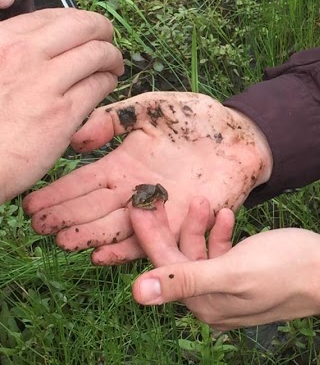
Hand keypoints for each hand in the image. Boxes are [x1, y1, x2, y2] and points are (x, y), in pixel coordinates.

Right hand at [0, 8, 122, 201]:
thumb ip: (10, 51)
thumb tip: (39, 43)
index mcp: (3, 40)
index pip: (52, 15)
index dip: (75, 20)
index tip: (81, 30)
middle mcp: (24, 54)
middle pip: (83, 25)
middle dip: (102, 30)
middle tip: (106, 40)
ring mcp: (45, 82)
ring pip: (98, 53)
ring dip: (111, 56)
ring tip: (111, 65)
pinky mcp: (63, 113)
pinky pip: (99, 85)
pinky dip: (108, 81)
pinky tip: (105, 85)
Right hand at [23, 93, 273, 264]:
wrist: (242, 134)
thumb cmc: (196, 118)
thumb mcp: (150, 109)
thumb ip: (113, 118)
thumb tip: (77, 140)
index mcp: (124, 165)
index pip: (84, 182)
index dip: (59, 194)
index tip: (32, 204)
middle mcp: (136, 191)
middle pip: (94, 209)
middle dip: (65, 218)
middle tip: (39, 227)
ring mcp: (159, 210)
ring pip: (116, 228)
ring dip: (90, 236)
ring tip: (64, 240)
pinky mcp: (183, 223)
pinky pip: (152, 241)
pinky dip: (127, 250)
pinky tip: (104, 255)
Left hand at [129, 197, 319, 330]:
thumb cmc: (287, 268)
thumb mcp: (233, 270)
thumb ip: (185, 280)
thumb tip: (135, 295)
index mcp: (204, 304)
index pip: (163, 267)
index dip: (149, 236)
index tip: (135, 206)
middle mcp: (212, 303)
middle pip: (178, 261)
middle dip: (172, 228)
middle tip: (161, 196)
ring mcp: (230, 292)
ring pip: (200, 255)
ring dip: (200, 228)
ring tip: (210, 202)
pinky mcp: (246, 279)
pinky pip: (221, 255)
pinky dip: (220, 235)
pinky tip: (228, 215)